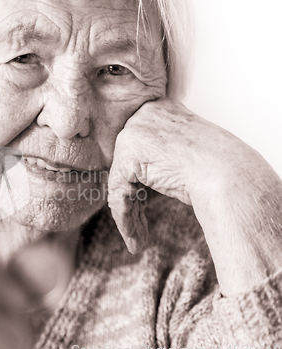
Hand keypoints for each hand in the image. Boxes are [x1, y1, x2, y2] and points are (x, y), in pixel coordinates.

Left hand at [108, 98, 281, 294]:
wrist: (229, 175)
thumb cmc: (217, 169)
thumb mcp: (183, 153)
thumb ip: (158, 155)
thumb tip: (137, 177)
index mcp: (159, 109)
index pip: (137, 149)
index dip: (138, 182)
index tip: (142, 205)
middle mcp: (142, 115)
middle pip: (126, 166)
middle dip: (132, 200)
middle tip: (138, 226)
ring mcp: (133, 132)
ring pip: (121, 182)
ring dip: (129, 214)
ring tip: (138, 238)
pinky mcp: (128, 153)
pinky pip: (118, 192)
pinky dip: (125, 217)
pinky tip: (136, 238)